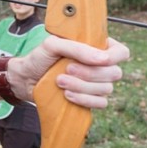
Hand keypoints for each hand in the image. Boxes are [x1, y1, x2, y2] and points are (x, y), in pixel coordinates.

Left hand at [12, 36, 129, 108]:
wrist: (25, 78)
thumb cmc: (40, 57)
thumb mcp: (53, 45)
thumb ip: (77, 48)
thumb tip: (103, 59)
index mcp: (96, 47)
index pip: (121, 52)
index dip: (114, 57)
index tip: (98, 60)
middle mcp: (100, 65)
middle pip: (115, 73)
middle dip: (90, 73)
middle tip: (67, 69)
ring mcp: (96, 84)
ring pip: (106, 89)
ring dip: (82, 86)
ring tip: (60, 81)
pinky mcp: (90, 99)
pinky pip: (100, 103)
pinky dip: (84, 99)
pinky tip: (67, 95)